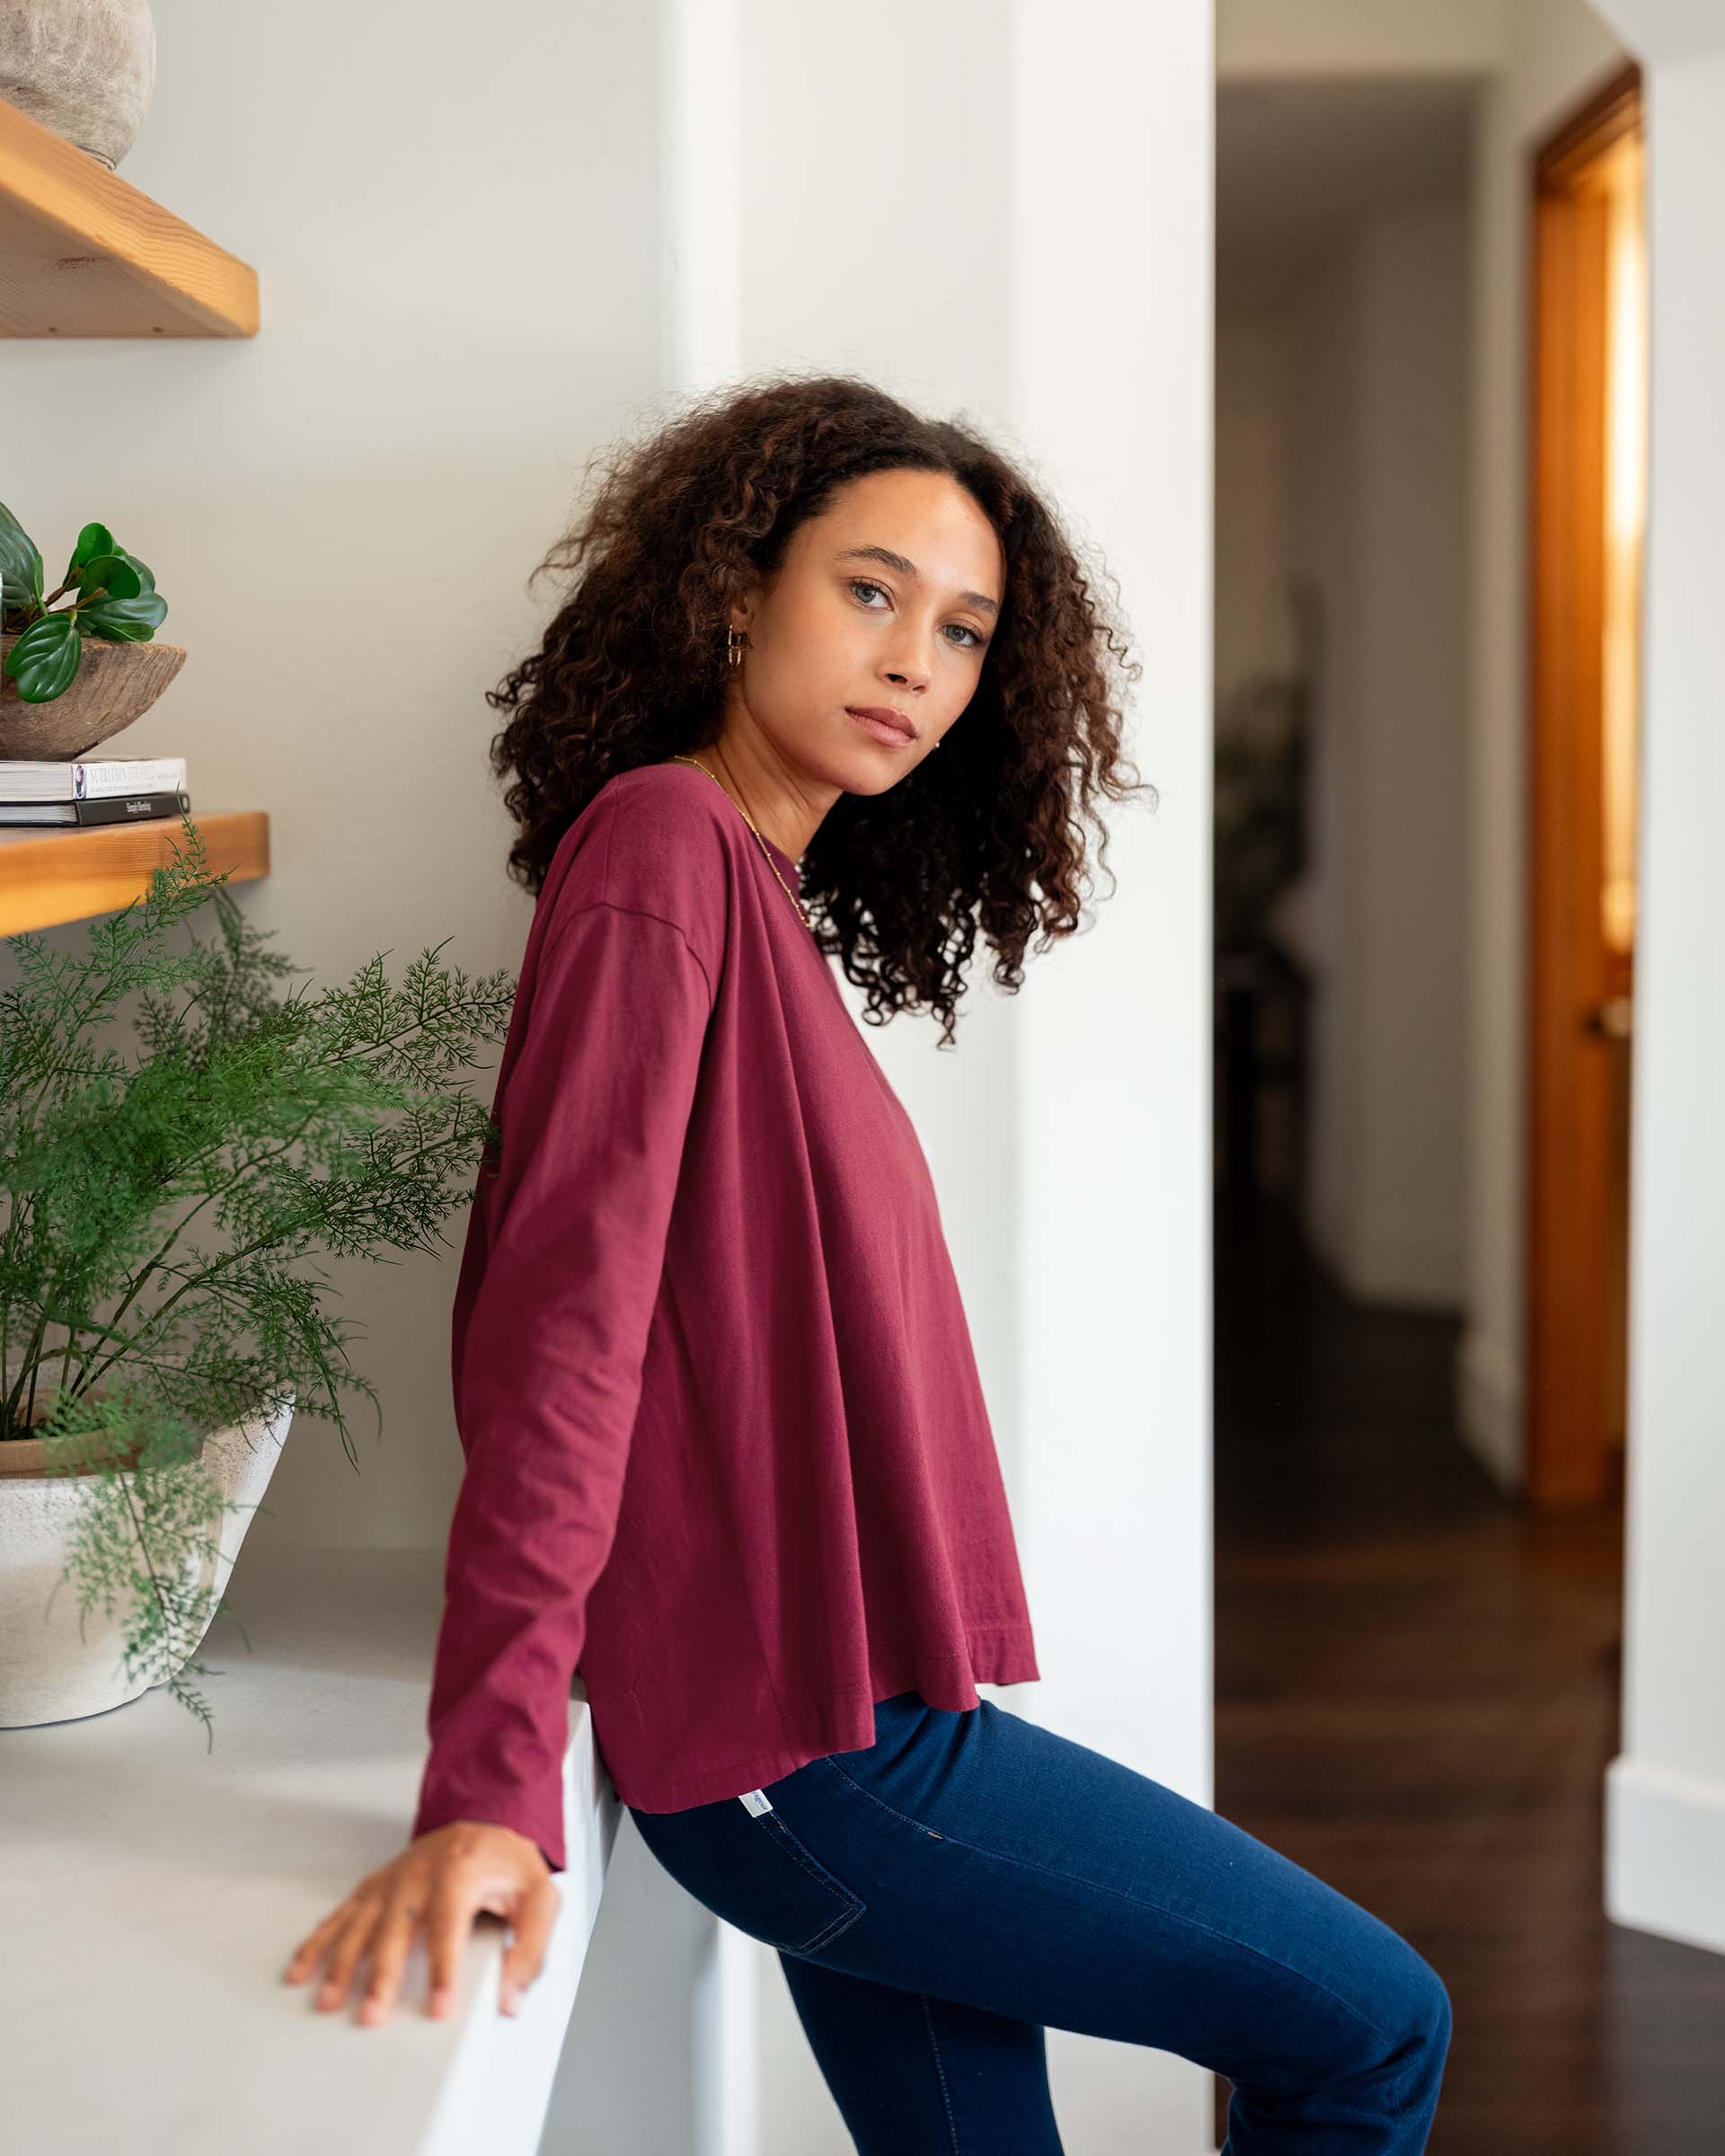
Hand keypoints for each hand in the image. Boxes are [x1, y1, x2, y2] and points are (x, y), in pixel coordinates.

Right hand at [282, 1820, 559, 2027]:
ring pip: (359, 1925)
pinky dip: (316, 1942)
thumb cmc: (508, 1864)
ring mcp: (391, 1881)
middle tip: (370, 2016)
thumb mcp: (539, 1897)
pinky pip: (340, 1915)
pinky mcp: (374, 1887)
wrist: (485, 1819)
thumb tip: (509, 1998)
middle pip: (395, 1930)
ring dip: (341, 1964)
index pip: (449, 1928)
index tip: (438, 2007)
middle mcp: (418, 1877)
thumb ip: (530, 1948)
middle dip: (380, 1975)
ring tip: (328, 2001)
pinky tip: (300, 1970)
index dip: (443, 1970)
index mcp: (459, 1876)